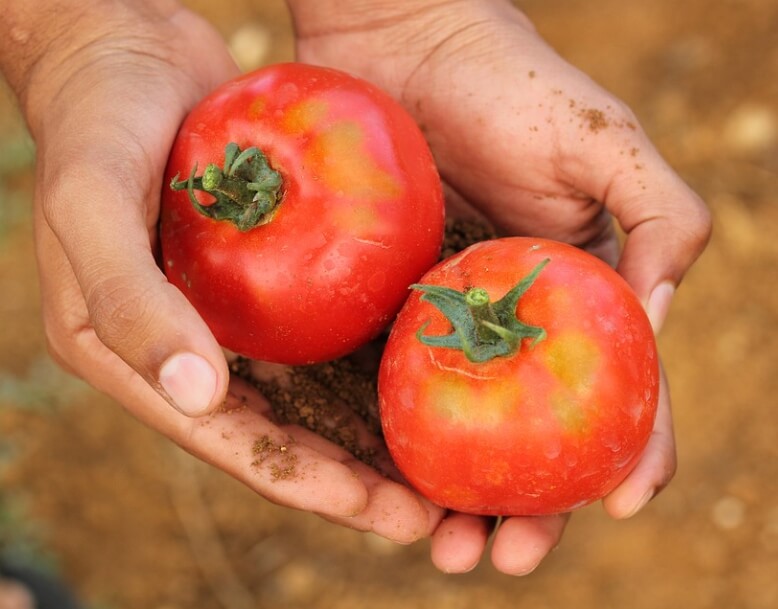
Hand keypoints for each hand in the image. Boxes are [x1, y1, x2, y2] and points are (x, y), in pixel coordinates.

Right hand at [1, 0, 437, 541]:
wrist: (123, 49)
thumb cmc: (96, 121)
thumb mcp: (92, 203)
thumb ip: (130, 302)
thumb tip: (197, 397)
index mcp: (132, 357)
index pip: (232, 442)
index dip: (309, 484)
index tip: (384, 514)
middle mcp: (183, 350)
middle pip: (281, 435)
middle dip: (353, 482)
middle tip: (432, 513)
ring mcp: (225, 317)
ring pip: (308, 395)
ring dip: (370, 435)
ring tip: (440, 467)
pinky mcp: (259, 278)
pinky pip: (320, 332)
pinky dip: (366, 363)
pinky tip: (423, 375)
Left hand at [289, 0, 710, 573]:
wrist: (400, 45)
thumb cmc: (507, 84)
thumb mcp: (606, 142)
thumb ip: (663, 218)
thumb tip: (659, 317)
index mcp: (578, 294)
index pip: (617, 391)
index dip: (629, 454)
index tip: (621, 507)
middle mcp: (513, 320)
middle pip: (533, 432)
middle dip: (532, 506)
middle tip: (506, 558)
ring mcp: (445, 322)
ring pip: (462, 432)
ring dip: (459, 499)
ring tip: (444, 550)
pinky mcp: (381, 310)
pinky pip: (391, 388)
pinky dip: (394, 443)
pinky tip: (384, 486)